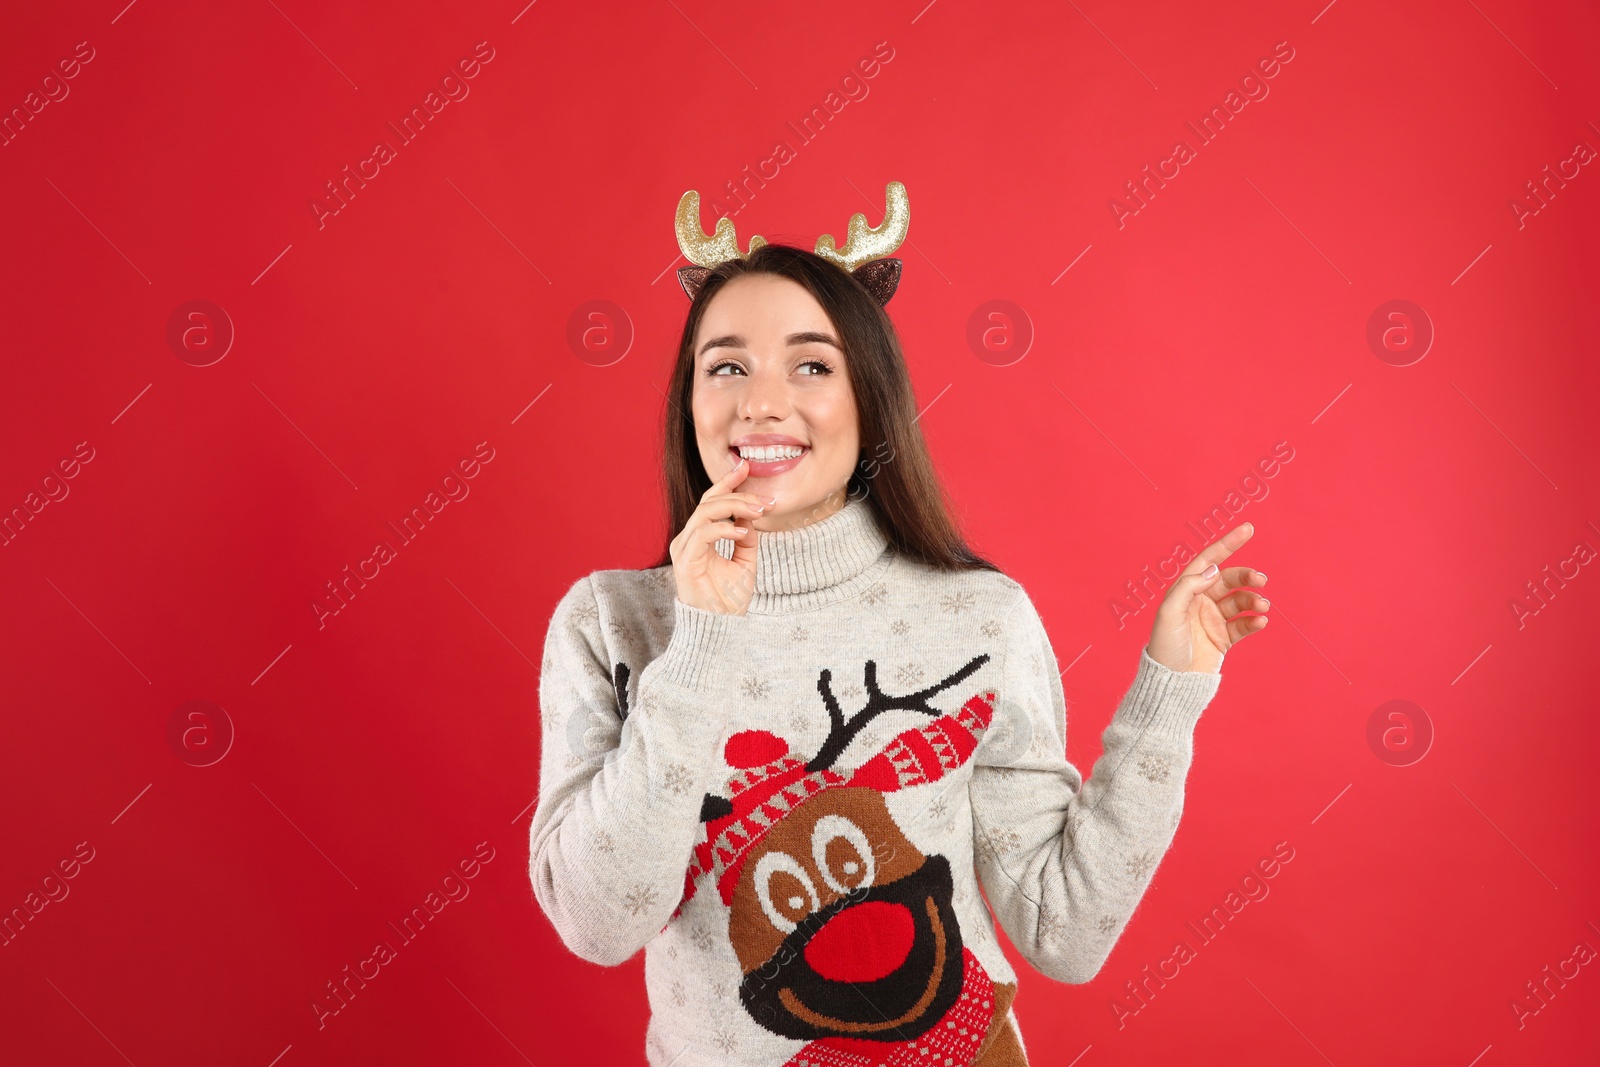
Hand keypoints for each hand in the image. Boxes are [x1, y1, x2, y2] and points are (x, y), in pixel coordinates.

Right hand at [670, 456, 775, 614]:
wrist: (720, 629)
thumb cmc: (729, 600)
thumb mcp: (745, 562)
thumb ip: (746, 538)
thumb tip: (751, 516)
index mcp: (700, 538)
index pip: (711, 501)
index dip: (727, 482)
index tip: (746, 466)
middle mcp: (688, 539)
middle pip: (709, 501)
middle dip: (737, 493)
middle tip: (764, 499)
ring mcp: (684, 549)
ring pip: (705, 512)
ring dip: (735, 507)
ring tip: (759, 511)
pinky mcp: (685, 561)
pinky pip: (702, 534)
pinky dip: (724, 528)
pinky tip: (742, 531)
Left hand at [1145, 522, 1270, 673]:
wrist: (1171, 683)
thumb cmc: (1164, 647)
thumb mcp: (1169, 613)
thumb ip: (1188, 587)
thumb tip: (1213, 569)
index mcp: (1185, 590)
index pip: (1209, 560)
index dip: (1227, 544)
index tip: (1248, 529)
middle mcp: (1200, 601)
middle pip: (1230, 580)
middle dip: (1247, 577)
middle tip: (1261, 580)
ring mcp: (1213, 619)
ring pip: (1240, 601)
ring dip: (1254, 600)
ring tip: (1263, 605)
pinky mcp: (1224, 638)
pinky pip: (1244, 624)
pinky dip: (1255, 620)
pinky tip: (1261, 621)